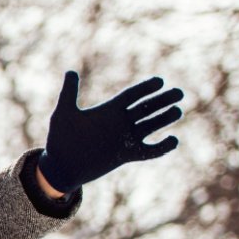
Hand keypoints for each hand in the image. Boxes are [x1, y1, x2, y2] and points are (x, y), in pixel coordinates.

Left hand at [37, 71, 182, 193]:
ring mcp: (125, 139)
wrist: (61, 167)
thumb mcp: (64, 114)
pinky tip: (173, 140)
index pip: (132, 95)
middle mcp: (120, 122)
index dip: (146, 88)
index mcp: (109, 110)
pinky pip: (149, 151)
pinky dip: (162, 147)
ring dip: (165, 119)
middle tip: (179, 93)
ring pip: (151, 126)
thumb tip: (70, 71)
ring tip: (177, 111)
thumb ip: (69, 93)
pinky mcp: (127, 155)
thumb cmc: (60, 140)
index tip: (160, 81)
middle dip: (162, 100)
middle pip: (146, 108)